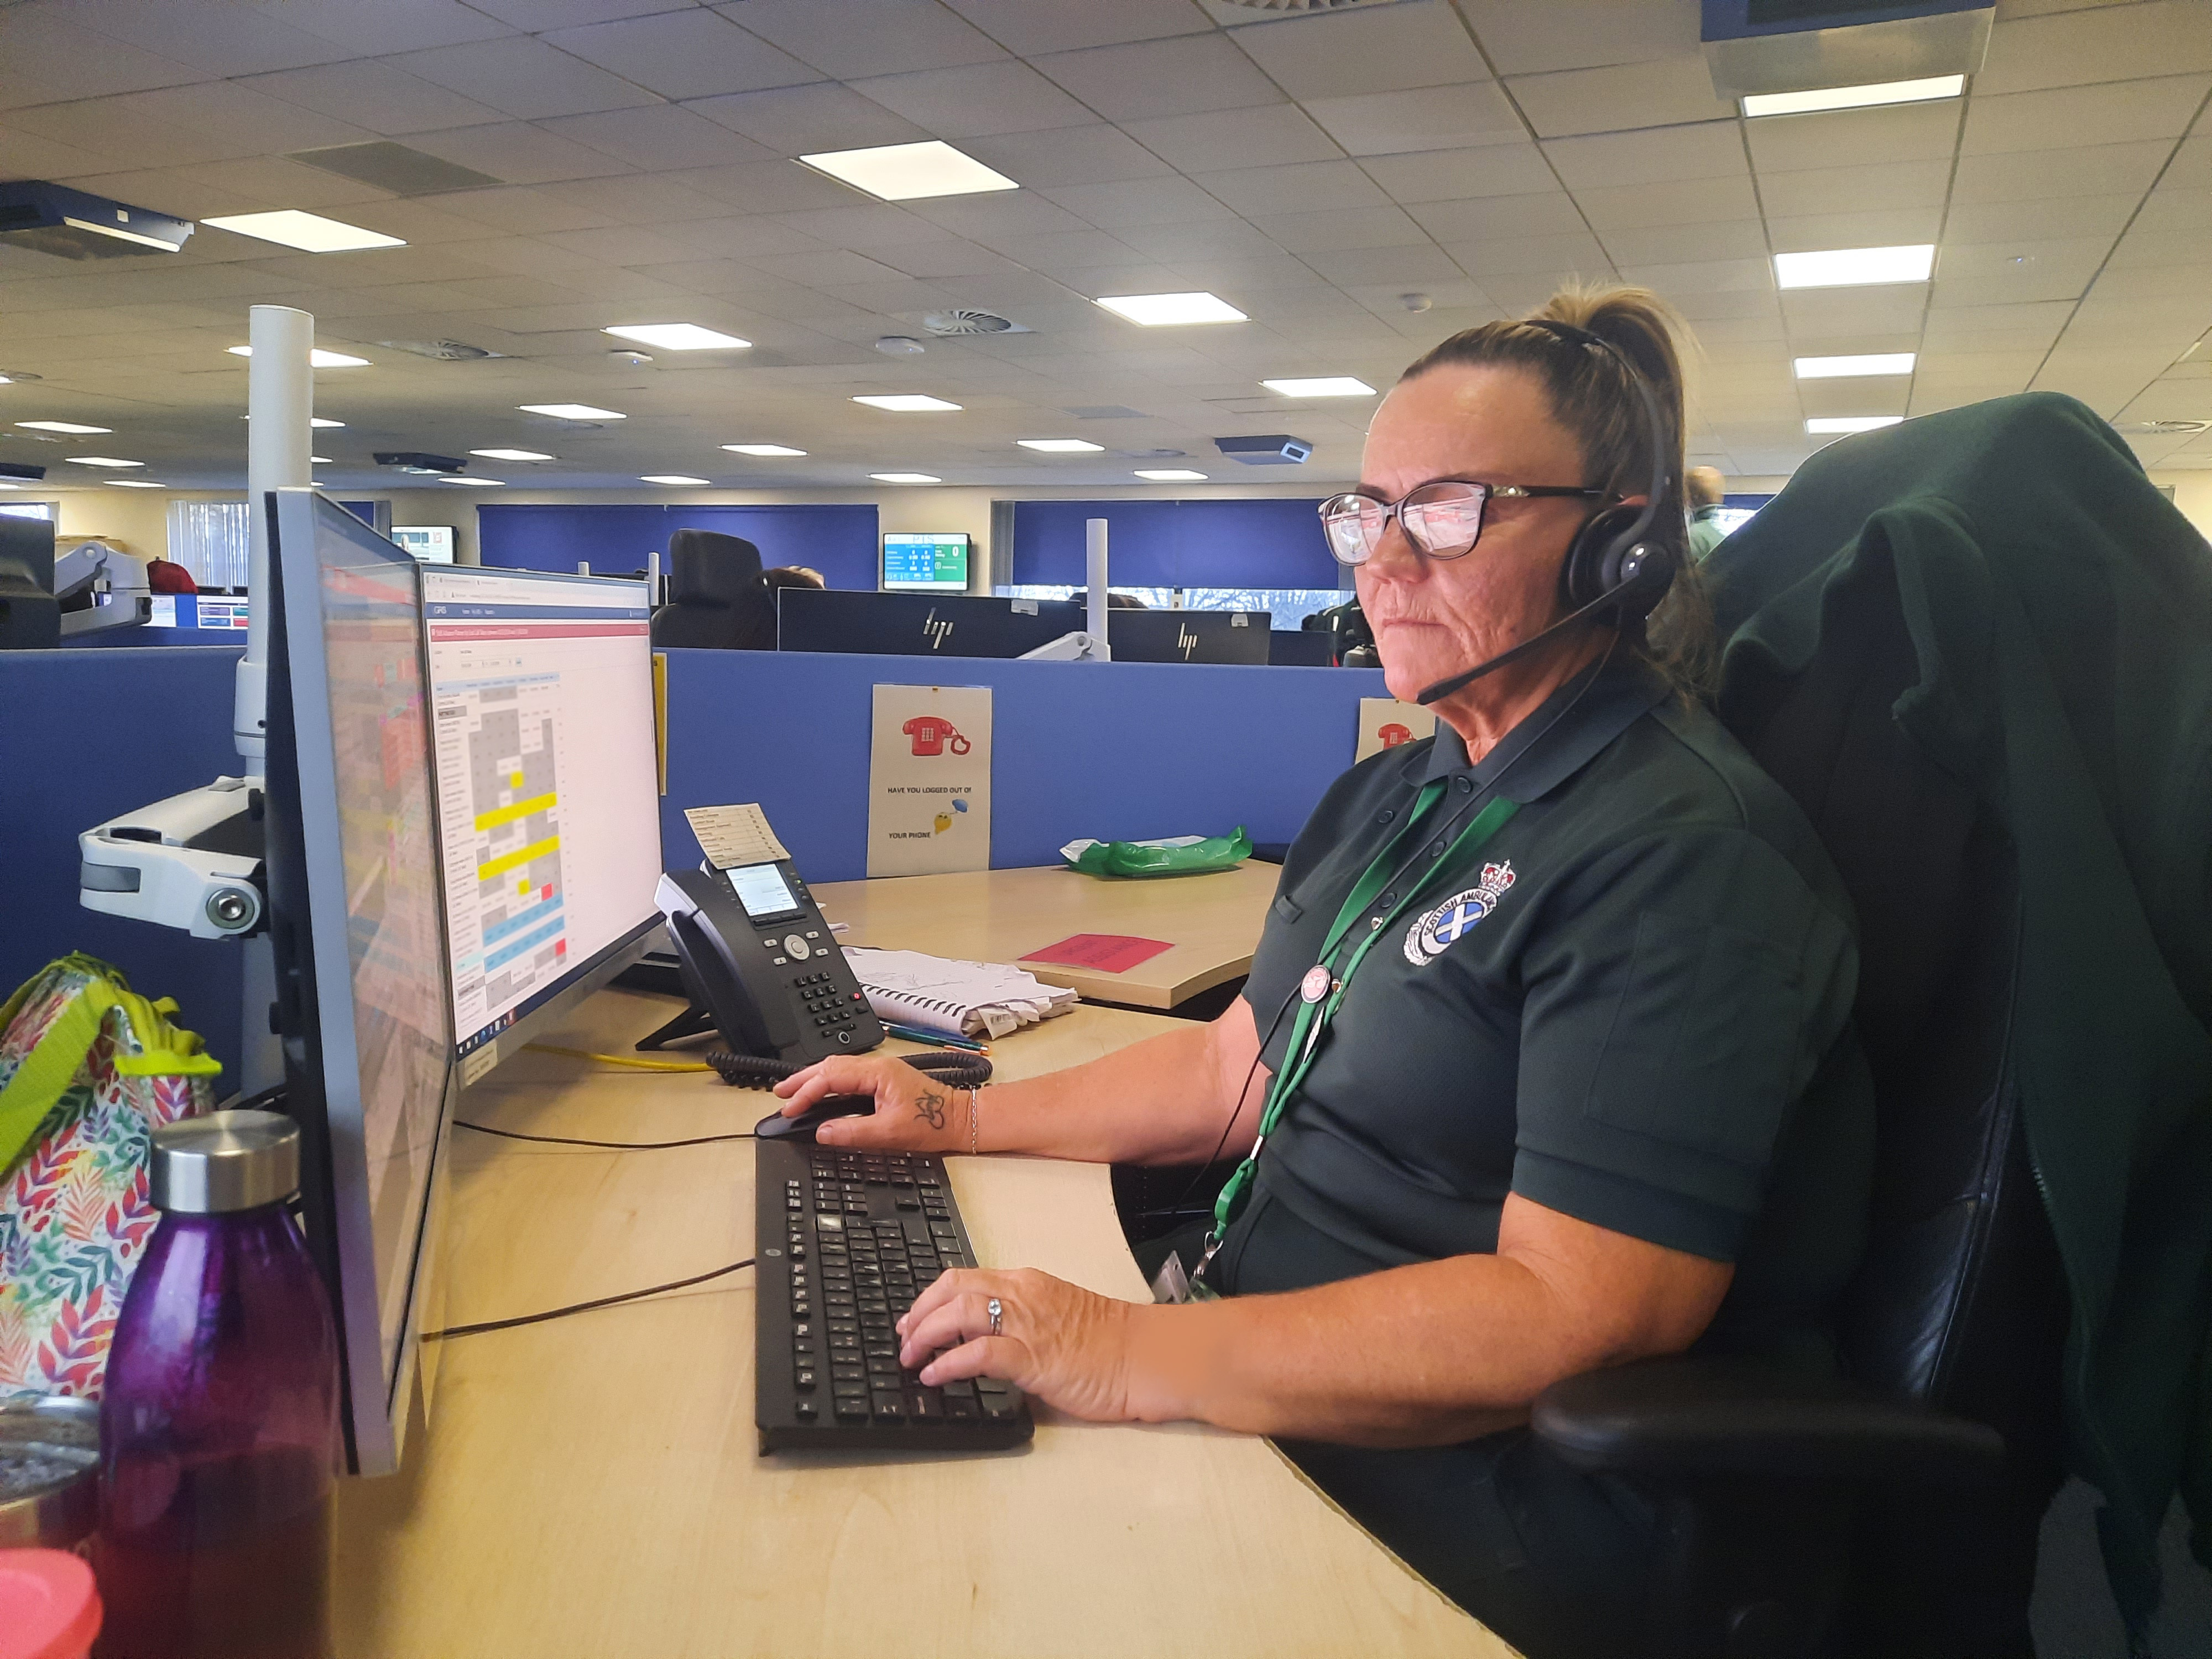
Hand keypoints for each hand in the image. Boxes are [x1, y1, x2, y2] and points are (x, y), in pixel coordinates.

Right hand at [770, 1055, 965, 1150]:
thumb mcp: (890, 1133)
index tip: (790, 1108)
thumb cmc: (933, 1123)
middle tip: (780, 1093)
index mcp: (877, 1073)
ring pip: (838, 1069)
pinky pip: (849, 1076)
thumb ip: (853, 1132)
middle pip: (830, 1066)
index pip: (831, 1076)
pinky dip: (829, 1083)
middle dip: (802, 1079)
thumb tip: (823, 1133)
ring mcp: (881, 1072)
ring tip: (794, 1092)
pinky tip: (821, 1093)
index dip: (806, 1092)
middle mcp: (878, 1067)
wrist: (960, 1119)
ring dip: (814, 1079)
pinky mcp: (884, 1080)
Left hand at [896, 1266, 1165, 1422]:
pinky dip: (949, 1364)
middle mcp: (1022, 1294)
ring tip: (912, 1360)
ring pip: (960, 1313)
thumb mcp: (1055, 1316)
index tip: (911, 1321)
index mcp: (1026, 1282)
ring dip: (926, 1336)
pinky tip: (934, 1377)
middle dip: (919, 1315)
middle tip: (904, 1342)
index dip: (929, 1298)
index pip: (963, 1278)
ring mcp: (1028, 1324)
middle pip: (953, 1290)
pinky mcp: (1034, 1358)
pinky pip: (979, 1354)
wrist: (1144, 1357)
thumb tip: (976, 1339)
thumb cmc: (1107, 1344)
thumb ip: (1019, 1320)